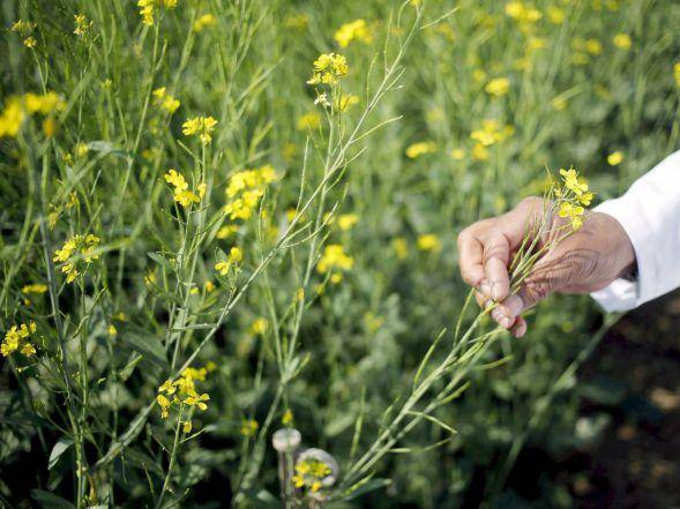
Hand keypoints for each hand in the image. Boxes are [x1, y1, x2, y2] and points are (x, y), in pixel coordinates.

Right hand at [456, 197, 635, 336]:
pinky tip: (516, 325)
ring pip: (482, 269)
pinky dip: (505, 306)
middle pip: (473, 245)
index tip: (498, 298)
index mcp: (525, 216)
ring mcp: (512, 247)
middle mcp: (513, 228)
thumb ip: (535, 286)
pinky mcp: (517, 267)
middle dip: (475, 275)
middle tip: (489, 299)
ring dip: (491, 300)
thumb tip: (503, 312)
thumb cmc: (599, 246)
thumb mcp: (569, 266)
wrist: (619, 250)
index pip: (493, 241)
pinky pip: (500, 285)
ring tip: (508, 323)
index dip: (491, 271)